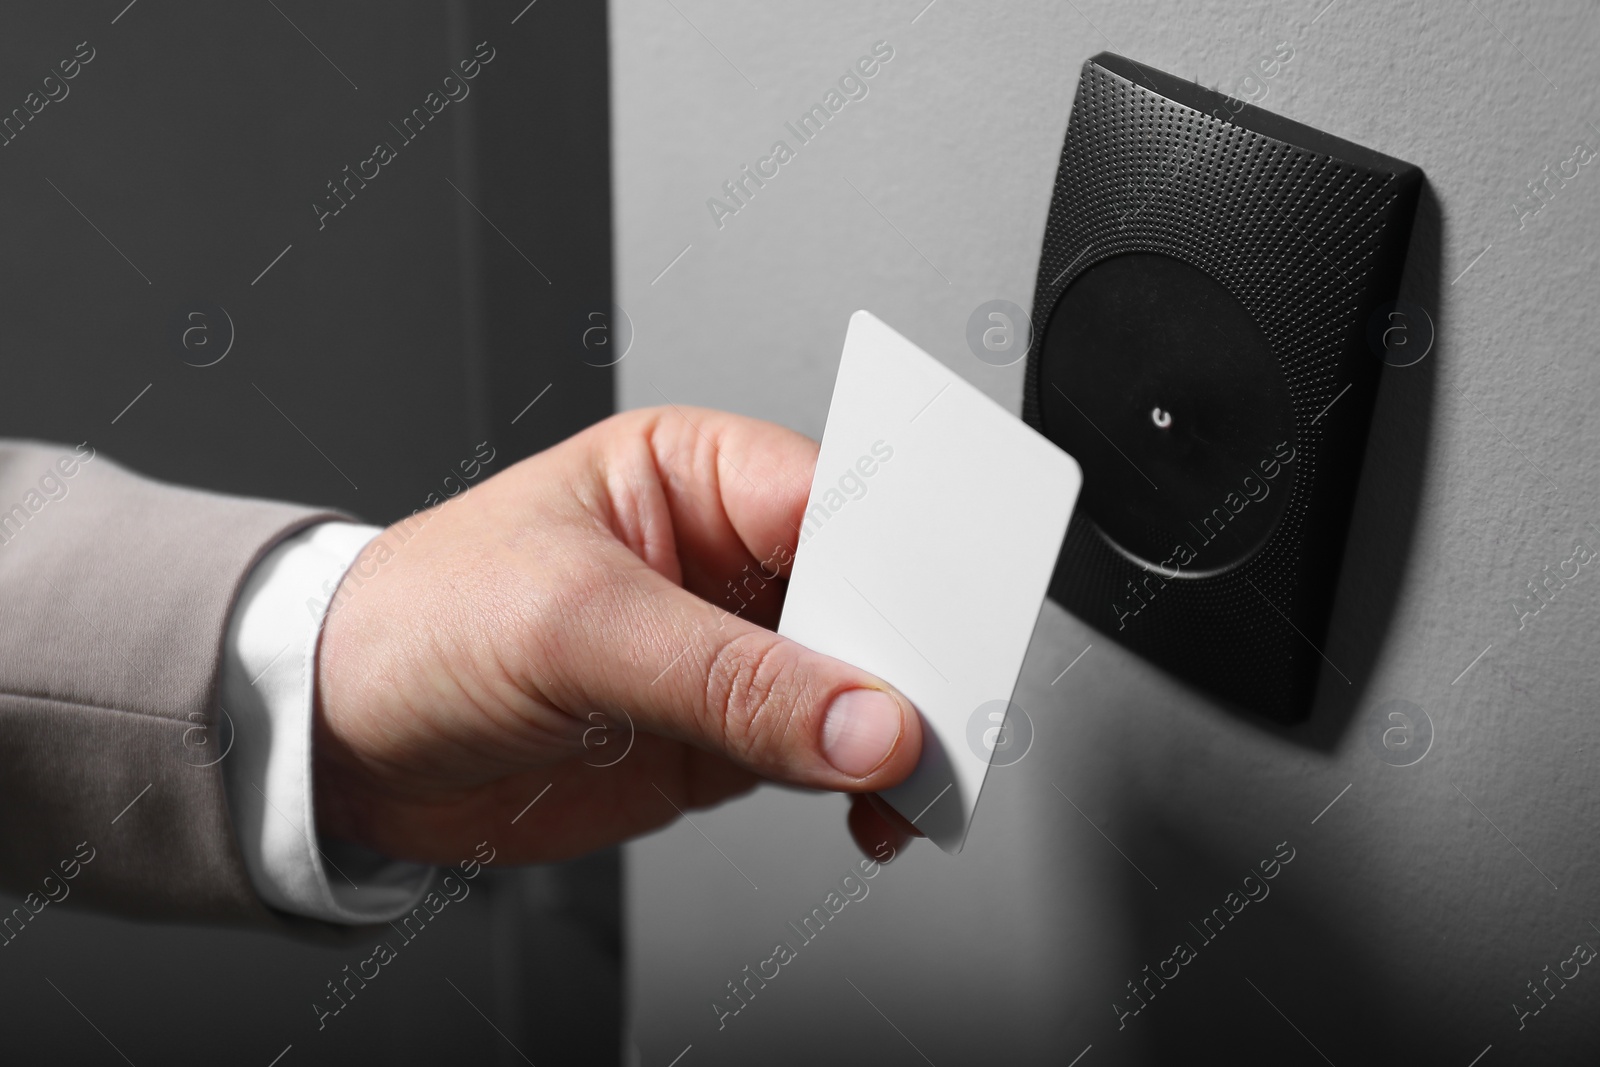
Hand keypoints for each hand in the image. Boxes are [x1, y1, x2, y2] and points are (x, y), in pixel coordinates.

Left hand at [311, 406, 922, 866]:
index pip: (841, 503)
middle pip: (868, 598)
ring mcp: (728, 648)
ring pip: (858, 682)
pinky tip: (870, 812)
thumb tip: (864, 721)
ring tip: (915, 786)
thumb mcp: (572, 627)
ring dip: (894, 736)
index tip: (944, 641)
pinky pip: (821, 752)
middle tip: (940, 727)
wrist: (340, 734)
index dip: (904, 567)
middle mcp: (727, 555)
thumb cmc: (418, 619)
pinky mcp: (721, 731)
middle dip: (910, 662)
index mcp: (698, 473)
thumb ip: (727, 680)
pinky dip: (858, 786)